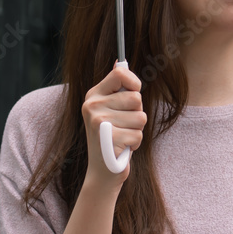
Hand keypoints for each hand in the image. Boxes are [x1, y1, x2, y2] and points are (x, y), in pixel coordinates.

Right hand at [81, 64, 145, 187]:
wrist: (102, 172)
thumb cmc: (112, 137)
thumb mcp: (109, 109)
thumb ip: (116, 87)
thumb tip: (120, 61)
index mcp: (93, 95)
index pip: (120, 74)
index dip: (134, 83)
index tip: (133, 93)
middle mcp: (92, 106)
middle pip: (136, 98)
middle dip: (137, 114)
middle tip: (123, 125)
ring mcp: (99, 122)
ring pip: (140, 117)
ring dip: (137, 130)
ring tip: (122, 136)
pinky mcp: (109, 139)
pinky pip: (138, 134)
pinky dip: (135, 143)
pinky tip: (122, 148)